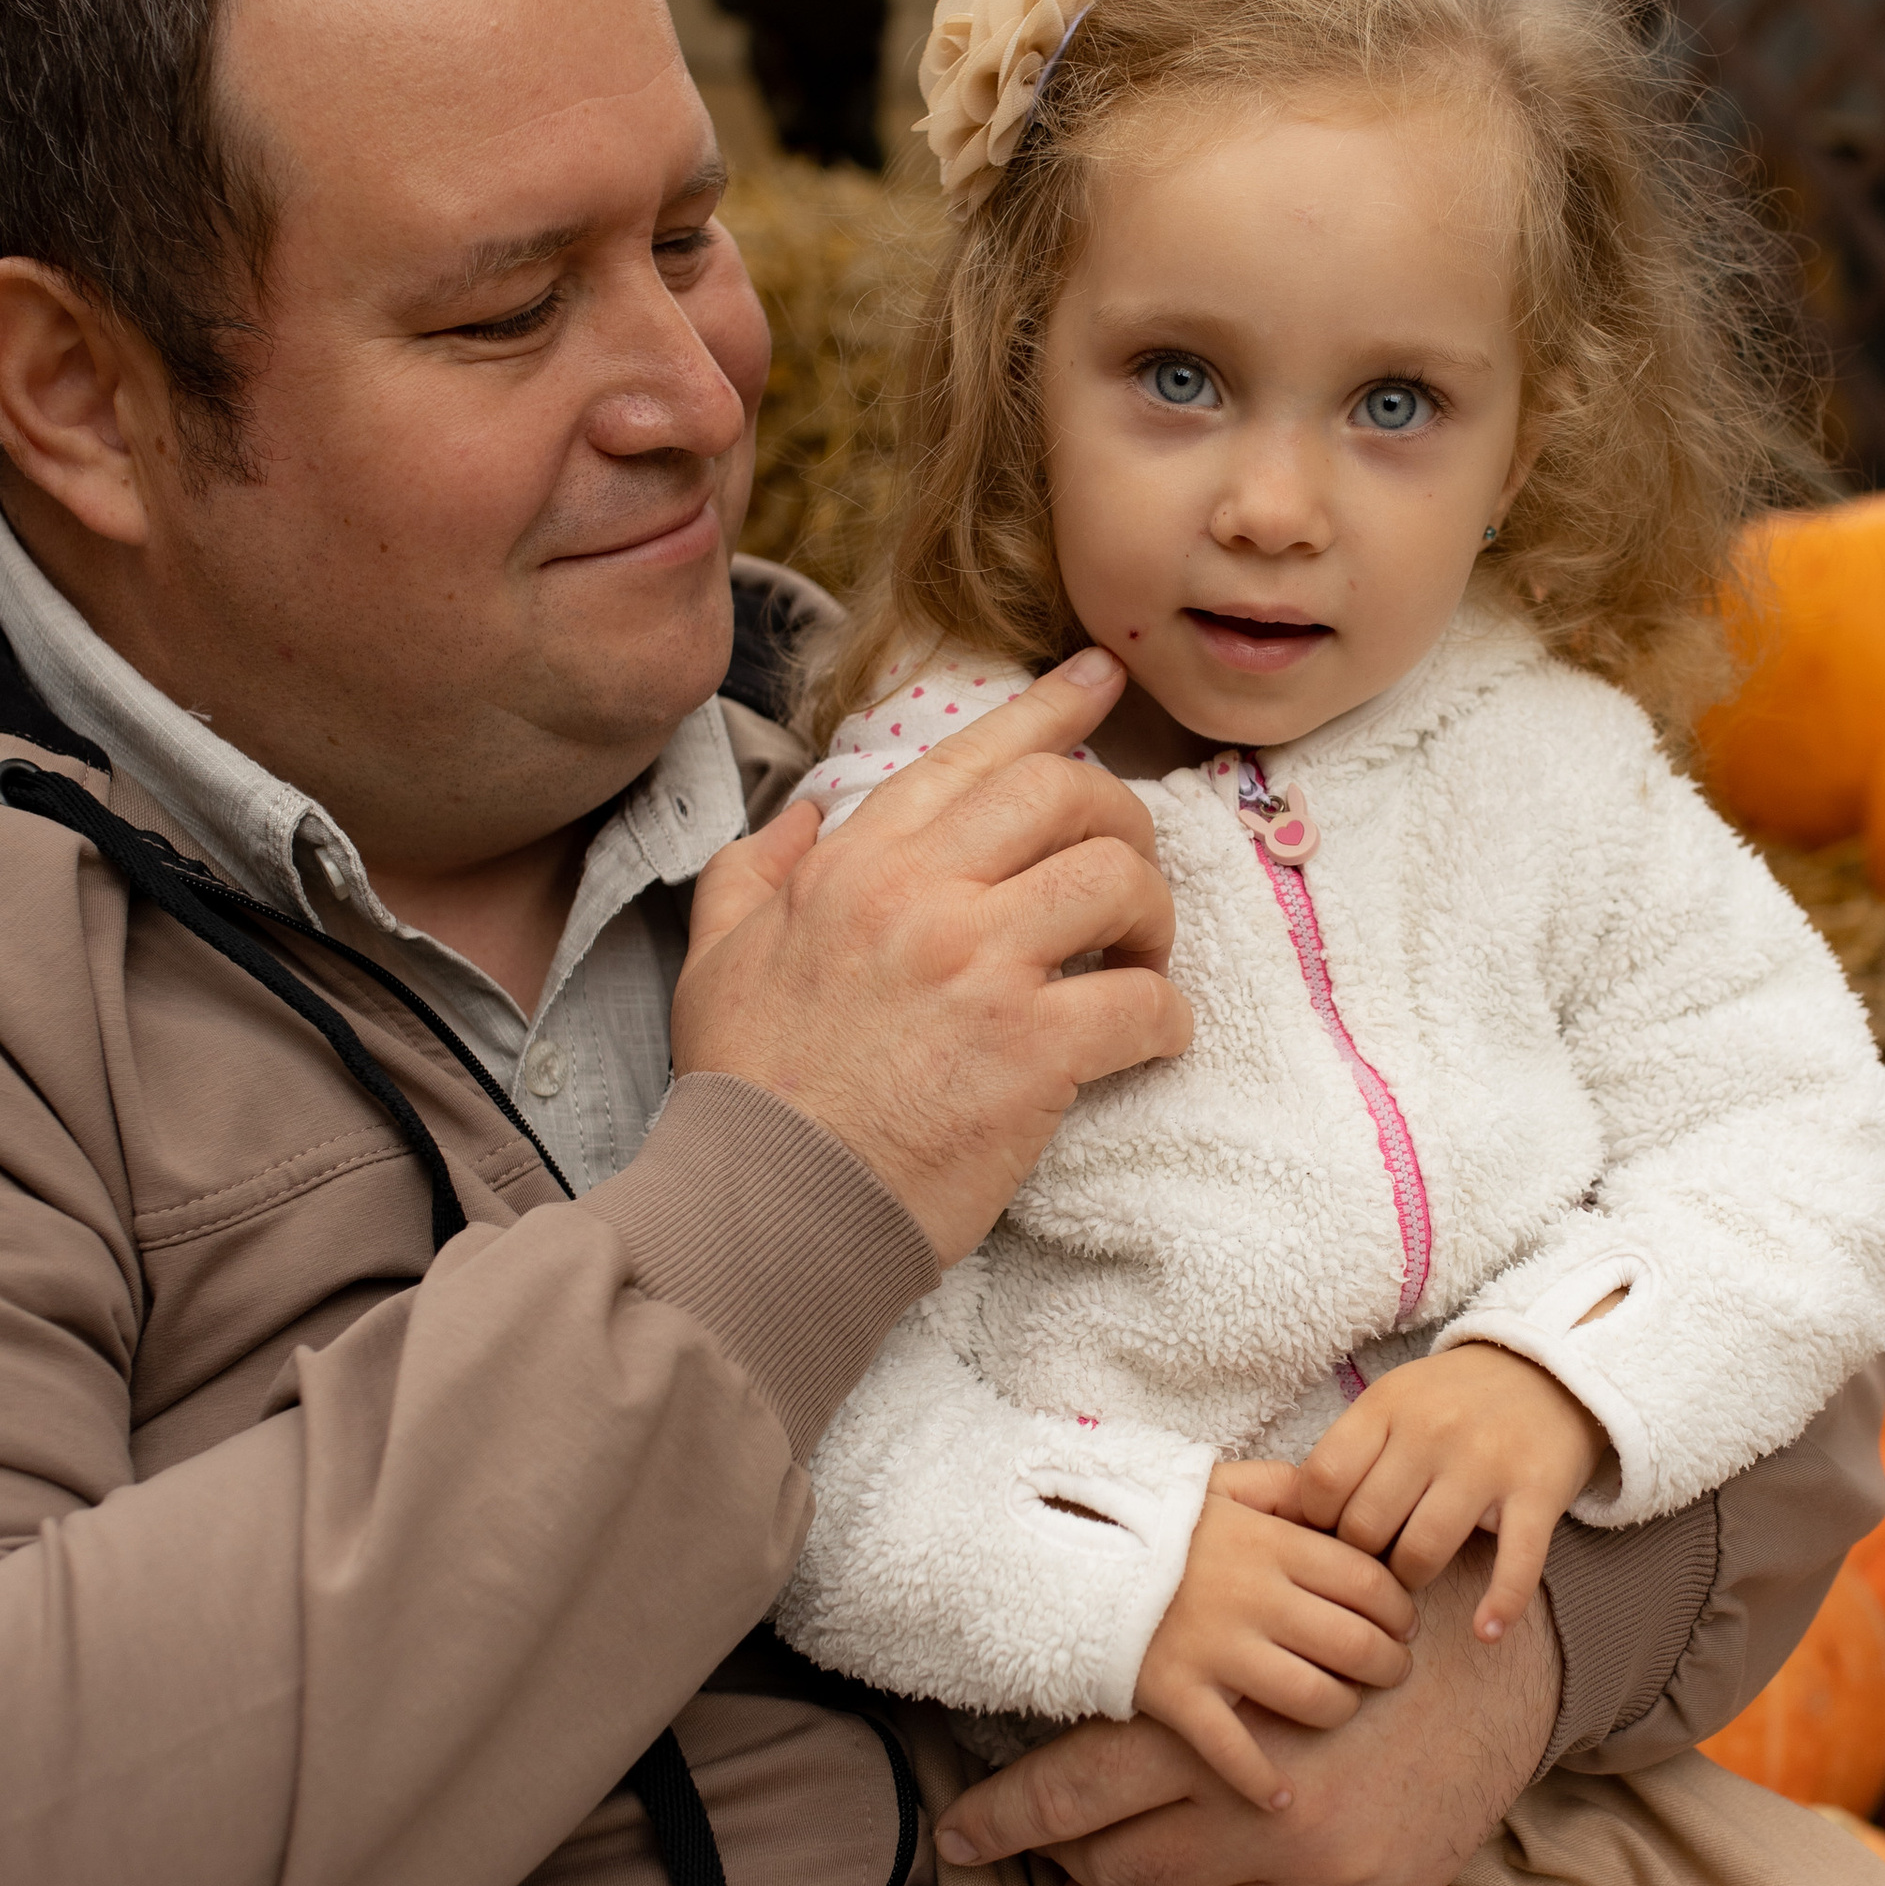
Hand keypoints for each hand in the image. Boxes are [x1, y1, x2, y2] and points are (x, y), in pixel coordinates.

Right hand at [671, 653, 1189, 1263]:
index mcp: (856, 863)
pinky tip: (1149, 1041)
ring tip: (1138, 962)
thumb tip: (808, 813)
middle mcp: (922, 895)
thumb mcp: (718, 952)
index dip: (1052, 708)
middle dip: (1124, 820)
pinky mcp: (1031, 1052)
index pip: (973, 754)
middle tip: (1126, 877)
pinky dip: (1166, 1018)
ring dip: (1152, 918)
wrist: (769, 1206)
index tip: (1101, 679)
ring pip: (1119, 882)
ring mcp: (981, 969)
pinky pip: (1143, 1002)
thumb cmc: (747, 1087)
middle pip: (1069, 796)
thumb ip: (756, 868)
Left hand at [938, 1544, 1561, 1885]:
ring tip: (1081, 1883)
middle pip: (1110, 1864)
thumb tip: (1070, 1681)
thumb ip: (1175, 1659)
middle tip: (1024, 1849)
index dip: (1003, 1820)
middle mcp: (1259, 1818)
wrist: (1499, 1671)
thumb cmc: (1364, 1623)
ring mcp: (1309, 1879)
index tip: (955, 1837)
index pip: (1075, 1792)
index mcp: (1223, 1733)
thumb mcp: (1267, 1618)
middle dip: (1055, 1862)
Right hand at [1131, 1491, 1412, 1809]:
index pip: (1369, 1582)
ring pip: (1313, 1698)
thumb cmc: (1158, 1524)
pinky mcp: (1174, 1694)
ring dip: (1341, 1711)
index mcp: (1273, 1544)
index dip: (1400, 1610)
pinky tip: (1283, 1799)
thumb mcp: (1224, 1485)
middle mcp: (1254, 1597)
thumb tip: (1341, 1500)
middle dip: (1389, 1665)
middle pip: (1355, 1644)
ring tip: (1343, 1709)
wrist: (1068, 1553)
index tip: (1403, 1625)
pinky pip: (1232, 1751)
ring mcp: (1215, 1649)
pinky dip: (1262, 1783)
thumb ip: (1286, 1486)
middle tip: (1393, 1672)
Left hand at [1292, 1349, 1602, 1643]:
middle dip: (1362, 1558)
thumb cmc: (1453, 1400)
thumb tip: (1301, 1524)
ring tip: (1415, 1577)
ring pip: (1423, 1552)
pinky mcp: (1538, 1491)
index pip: (1323, 1483)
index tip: (1334, 1532)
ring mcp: (1486, 1462)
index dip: (1318, 1522)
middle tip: (1375, 1561)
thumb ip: (1350, 1451)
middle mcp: (1431, 1431)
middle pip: (1366, 1527)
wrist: (1548, 1371)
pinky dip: (1501, 1605)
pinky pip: (1515, 1563)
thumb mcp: (1393, 1400)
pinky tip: (1486, 1631)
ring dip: (1412, 1580)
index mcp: (1386, 1406)